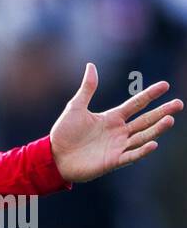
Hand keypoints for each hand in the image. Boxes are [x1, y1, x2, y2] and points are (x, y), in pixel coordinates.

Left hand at [49, 64, 181, 182]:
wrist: (52, 157)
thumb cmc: (63, 134)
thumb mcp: (75, 108)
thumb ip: (87, 88)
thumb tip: (91, 65)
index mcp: (112, 118)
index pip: (136, 104)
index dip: (149, 95)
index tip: (165, 85)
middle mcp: (118, 132)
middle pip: (145, 120)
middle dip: (162, 112)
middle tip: (179, 104)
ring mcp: (117, 147)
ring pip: (142, 136)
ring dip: (156, 129)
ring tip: (170, 119)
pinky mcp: (112, 161)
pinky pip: (131, 156)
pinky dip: (142, 150)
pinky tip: (153, 143)